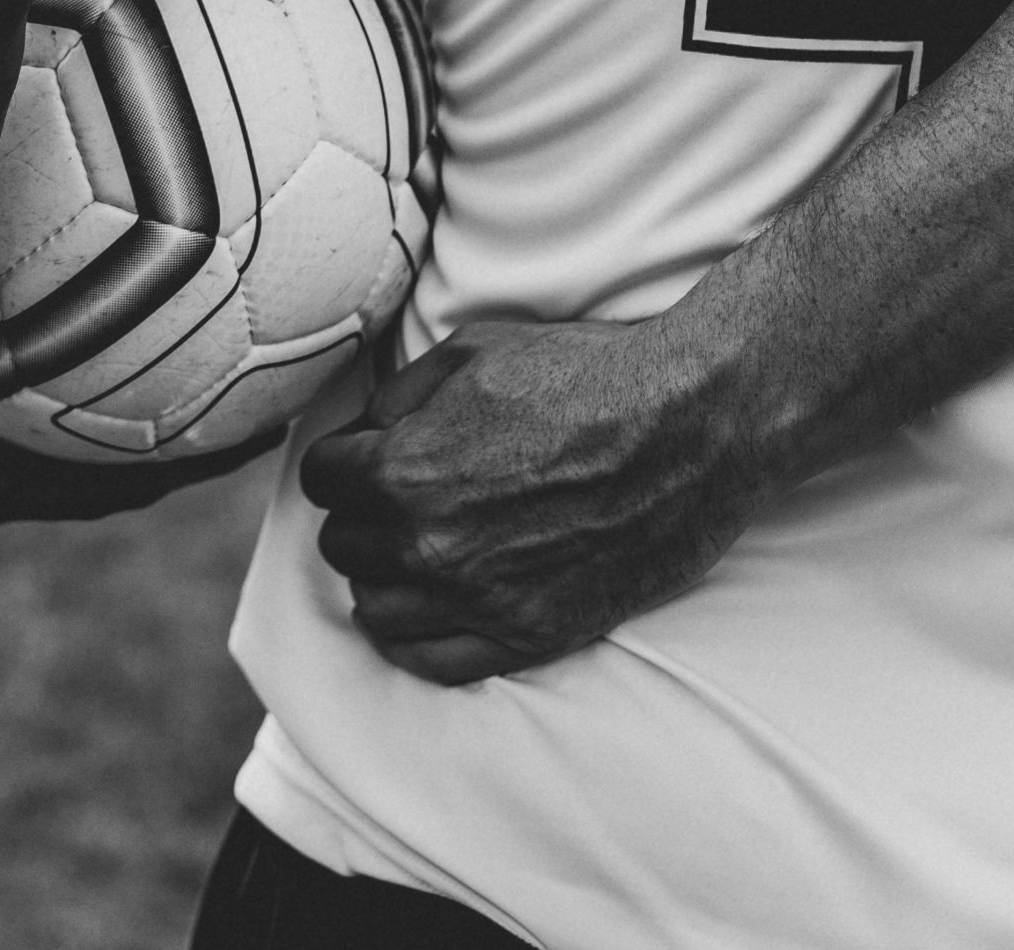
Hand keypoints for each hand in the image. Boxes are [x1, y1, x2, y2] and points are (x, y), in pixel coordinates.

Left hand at [298, 316, 770, 684]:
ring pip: (376, 611)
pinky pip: (435, 663)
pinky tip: (435, 604)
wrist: (691, 425)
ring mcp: (480, 599)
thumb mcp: (475, 349)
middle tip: (400, 495)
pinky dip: (419, 637)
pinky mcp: (530, 635)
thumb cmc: (588, 374)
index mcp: (405, 469)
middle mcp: (430, 544)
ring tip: (418, 548)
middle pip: (344, 547)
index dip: (345, 458)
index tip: (367, 455)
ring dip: (386, 577)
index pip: (321, 480)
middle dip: (363, 515)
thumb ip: (400, 394)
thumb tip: (363, 430)